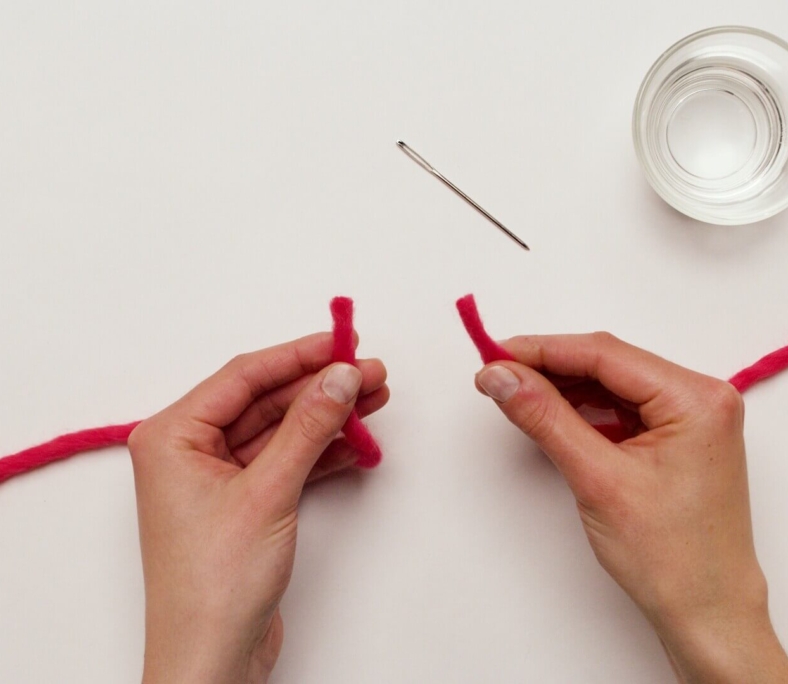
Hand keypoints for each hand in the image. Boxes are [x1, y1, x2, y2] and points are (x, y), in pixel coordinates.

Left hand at [128, 332, 387, 683]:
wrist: (213, 658)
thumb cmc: (214, 584)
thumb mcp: (268, 492)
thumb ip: (308, 427)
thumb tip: (339, 376)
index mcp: (172, 436)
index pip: (243, 377)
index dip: (297, 356)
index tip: (341, 342)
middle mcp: (190, 451)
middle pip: (265, 401)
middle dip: (320, 388)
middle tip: (369, 373)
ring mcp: (219, 477)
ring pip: (280, 430)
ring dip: (327, 418)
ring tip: (374, 399)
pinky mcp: (244, 502)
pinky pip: (287, 460)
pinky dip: (321, 452)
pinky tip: (357, 441)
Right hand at [475, 333, 787, 683]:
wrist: (708, 614)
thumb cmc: (669, 557)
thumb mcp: (597, 479)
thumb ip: (545, 418)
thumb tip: (499, 376)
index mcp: (696, 398)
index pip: (605, 355)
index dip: (542, 351)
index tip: (493, 356)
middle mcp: (701, 396)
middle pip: (609, 364)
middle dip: (550, 368)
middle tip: (497, 376)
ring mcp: (693, 416)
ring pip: (613, 384)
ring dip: (564, 388)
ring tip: (516, 394)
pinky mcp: (679, 436)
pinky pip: (623, 407)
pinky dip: (584, 409)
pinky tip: (552, 413)